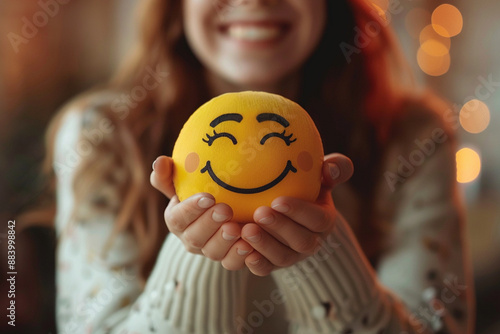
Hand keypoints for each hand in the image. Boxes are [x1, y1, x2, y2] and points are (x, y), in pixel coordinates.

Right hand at [150, 156, 252, 269]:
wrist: (231, 209)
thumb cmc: (204, 190)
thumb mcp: (185, 181)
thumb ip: (169, 174)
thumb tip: (161, 161)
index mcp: (177, 220)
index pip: (177, 218)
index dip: (191, 209)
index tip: (208, 197)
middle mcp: (191, 240)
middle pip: (195, 238)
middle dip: (209, 224)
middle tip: (225, 210)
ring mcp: (210, 252)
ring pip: (213, 253)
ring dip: (225, 241)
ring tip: (237, 228)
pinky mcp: (228, 260)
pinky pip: (232, 263)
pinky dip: (241, 256)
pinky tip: (251, 246)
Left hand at [240, 153, 353, 275]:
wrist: (277, 204)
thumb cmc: (300, 183)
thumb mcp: (317, 172)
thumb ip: (334, 167)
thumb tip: (328, 170)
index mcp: (324, 220)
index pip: (318, 219)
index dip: (300, 212)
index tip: (278, 200)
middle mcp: (311, 242)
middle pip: (301, 241)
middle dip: (280, 228)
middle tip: (259, 213)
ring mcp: (291, 256)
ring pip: (282, 257)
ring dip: (264, 245)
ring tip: (246, 230)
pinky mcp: (271, 264)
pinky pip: (265, 269)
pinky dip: (255, 263)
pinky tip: (243, 251)